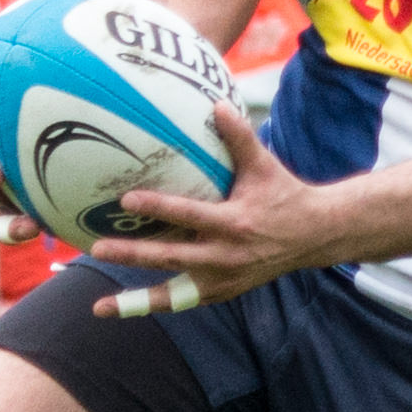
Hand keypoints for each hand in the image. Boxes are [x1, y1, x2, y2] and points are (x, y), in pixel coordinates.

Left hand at [85, 105, 349, 318]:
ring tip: (99, 305)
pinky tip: (121, 308)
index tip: (126, 199)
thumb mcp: (264, 166)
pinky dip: (154, 304)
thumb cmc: (284, 195)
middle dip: (133, 254)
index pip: (189, 215)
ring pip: (173, 294)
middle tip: (97, 248)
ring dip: (135, 299)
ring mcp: (224, 279)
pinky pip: (182, 301)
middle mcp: (226, 257)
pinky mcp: (223, 292)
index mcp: (235, 223)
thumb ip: (240, 137)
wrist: (314, 236)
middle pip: (171, 258)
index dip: (158, 207)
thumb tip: (217, 104)